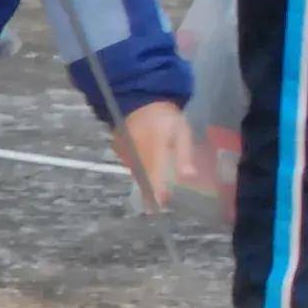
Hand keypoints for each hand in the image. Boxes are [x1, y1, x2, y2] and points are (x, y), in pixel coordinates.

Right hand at [118, 98, 205, 212]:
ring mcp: (126, 149)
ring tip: (150, 195)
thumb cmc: (166, 116)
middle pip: (143, 176)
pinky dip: (137, 171)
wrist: (140, 99)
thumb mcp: (182, 131)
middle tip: (153, 208)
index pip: (155, 173)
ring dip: (143, 182)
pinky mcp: (119, 148)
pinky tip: (144, 174)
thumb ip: (184, 154)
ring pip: (135, 171)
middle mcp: (137, 150)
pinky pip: (130, 164)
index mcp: (155, 145)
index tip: (160, 205)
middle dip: (149, 192)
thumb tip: (188, 176)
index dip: (157, 190)